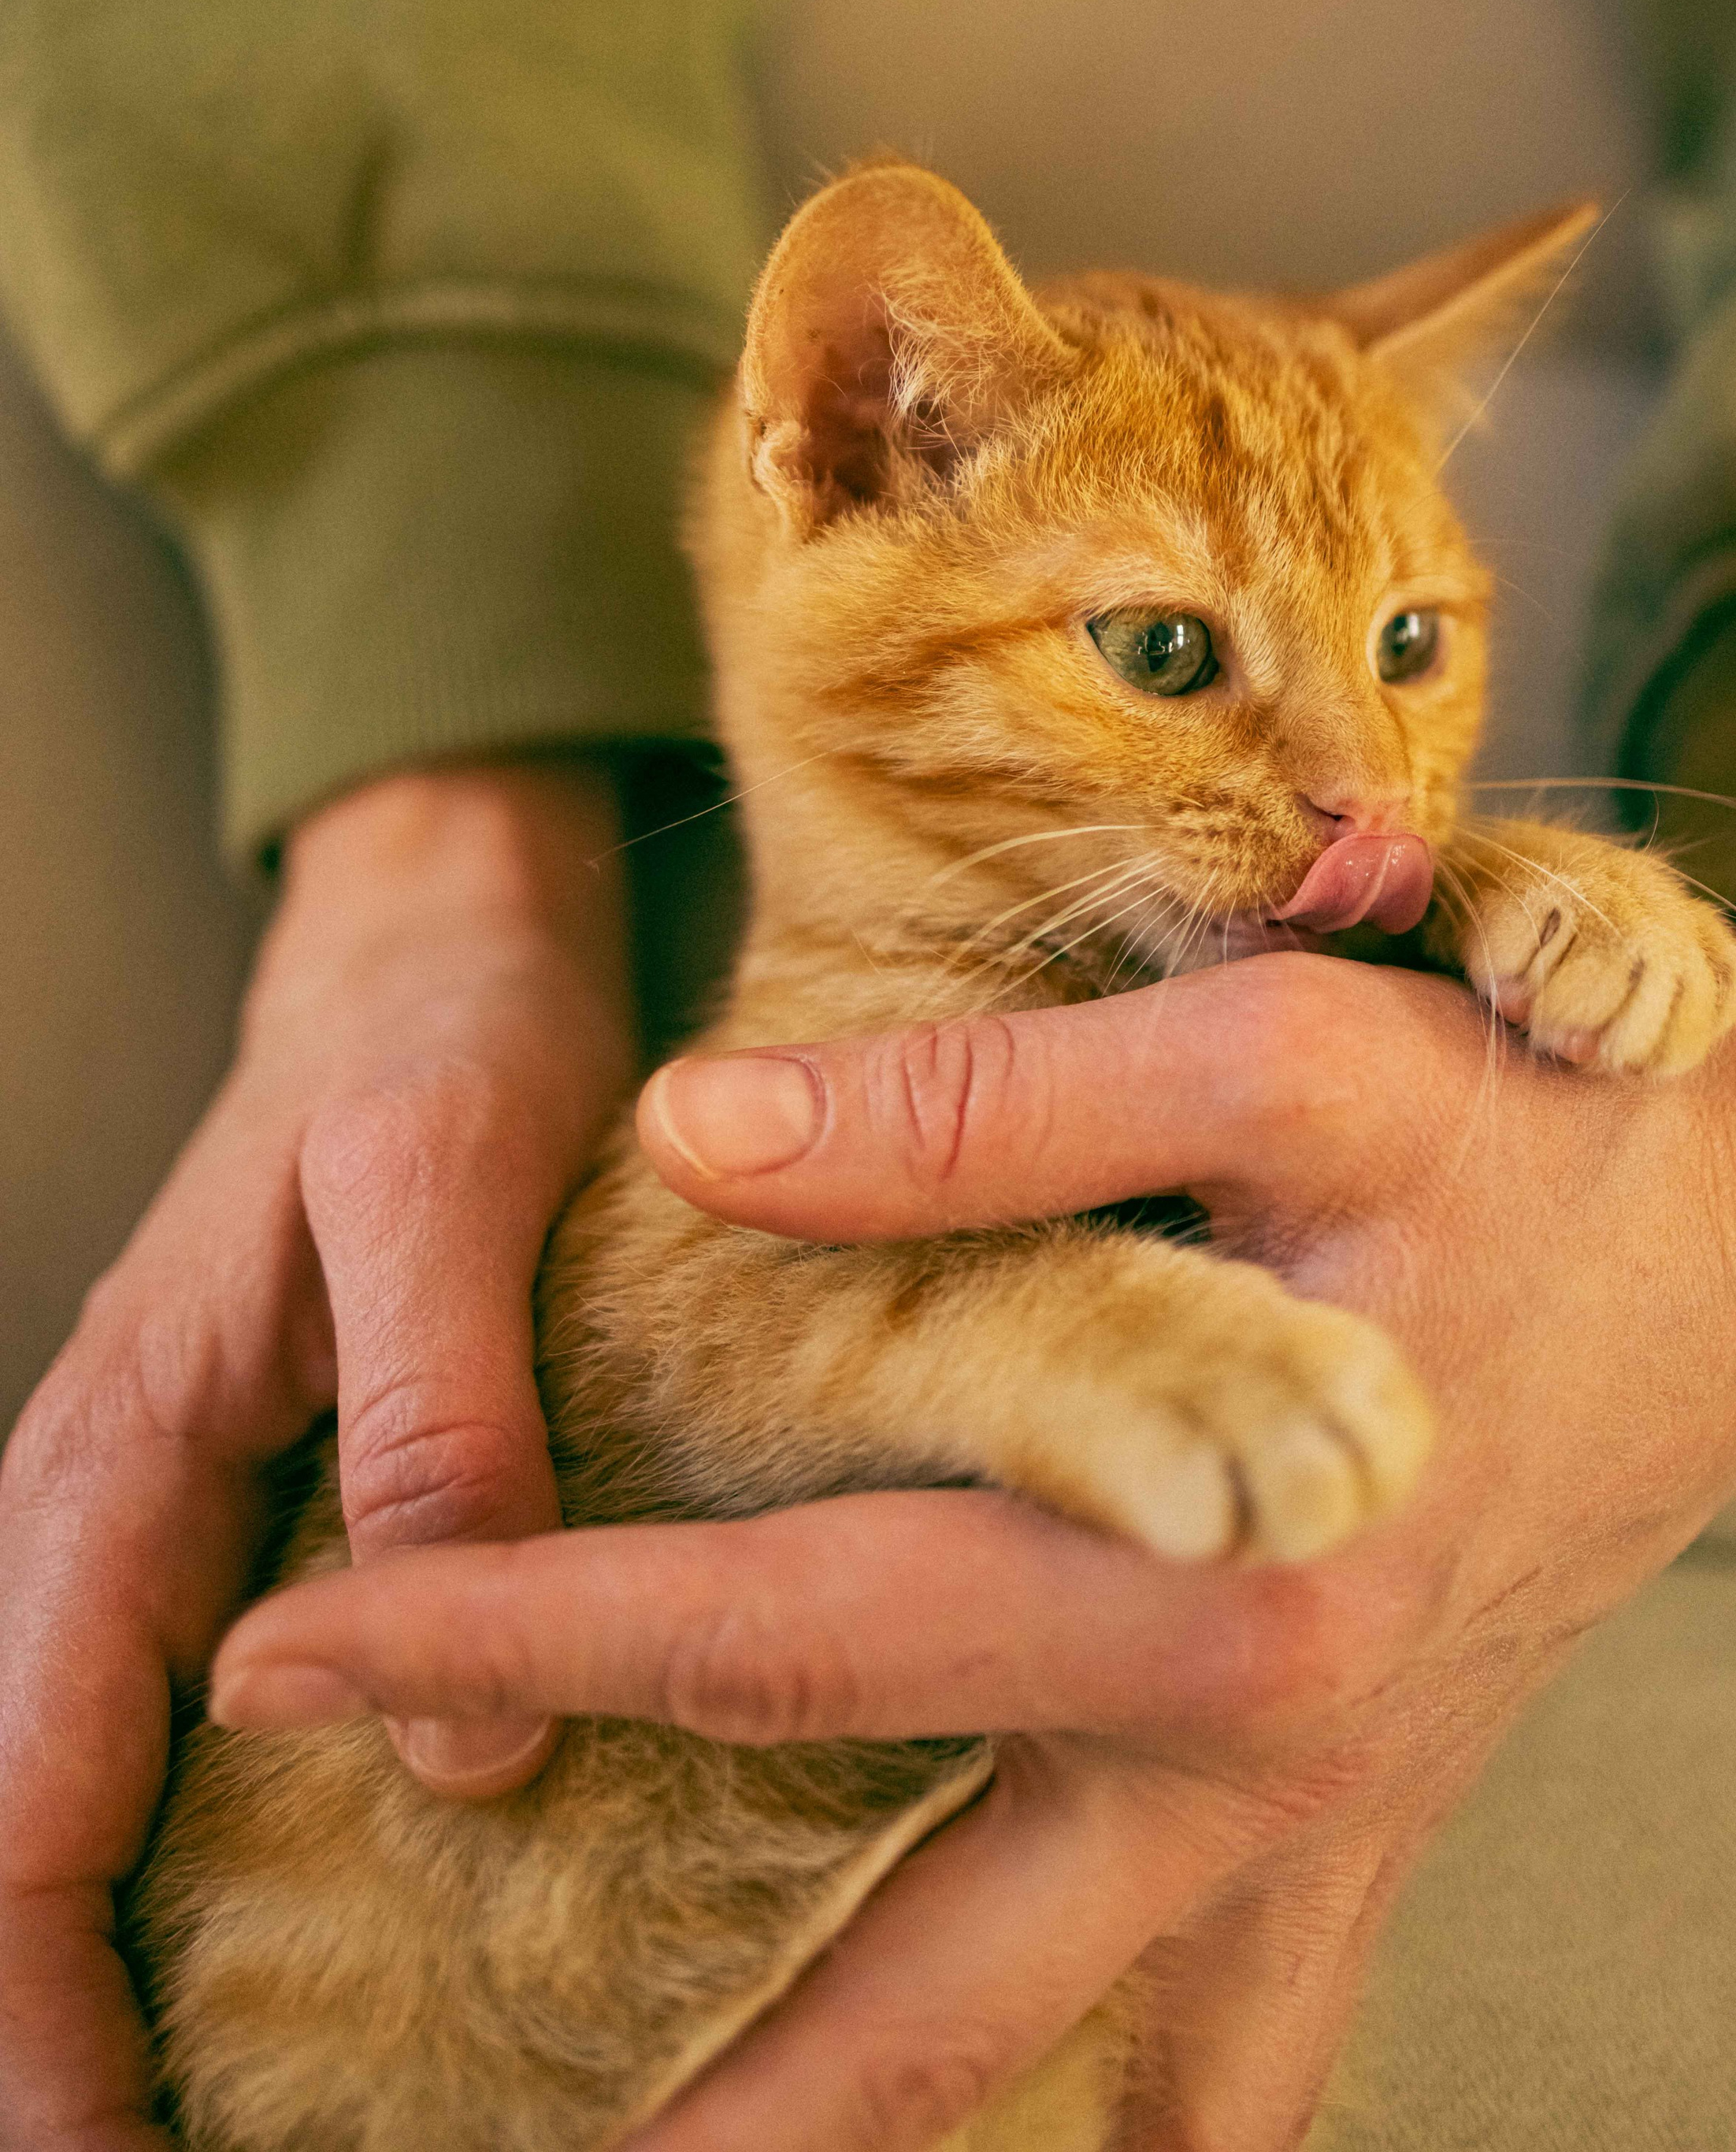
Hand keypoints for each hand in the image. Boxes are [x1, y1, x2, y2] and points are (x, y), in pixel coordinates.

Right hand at [0, 761, 634, 2151]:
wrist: (430, 930)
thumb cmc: (438, 1037)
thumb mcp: (451, 1188)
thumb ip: (443, 1431)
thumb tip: (464, 1741)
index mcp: (119, 1456)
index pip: (27, 1798)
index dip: (38, 2016)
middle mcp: (102, 1509)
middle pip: (19, 1827)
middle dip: (50, 2039)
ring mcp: (155, 1513)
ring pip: (70, 1787)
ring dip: (96, 1970)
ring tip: (182, 2127)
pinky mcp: (235, 1505)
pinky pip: (156, 1714)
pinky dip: (170, 1854)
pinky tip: (258, 1948)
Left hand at [206, 925, 1735, 2151]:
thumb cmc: (1521, 1126)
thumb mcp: (1269, 1057)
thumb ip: (975, 1115)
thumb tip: (695, 1138)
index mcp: (1196, 1575)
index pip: (771, 1635)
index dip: (518, 1638)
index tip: (309, 1653)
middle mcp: (1244, 1755)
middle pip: (889, 1978)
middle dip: (654, 2083)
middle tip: (427, 2140)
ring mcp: (1317, 1824)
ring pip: (1062, 2086)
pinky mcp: (1375, 1823)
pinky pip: (1252, 2071)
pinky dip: (1138, 2148)